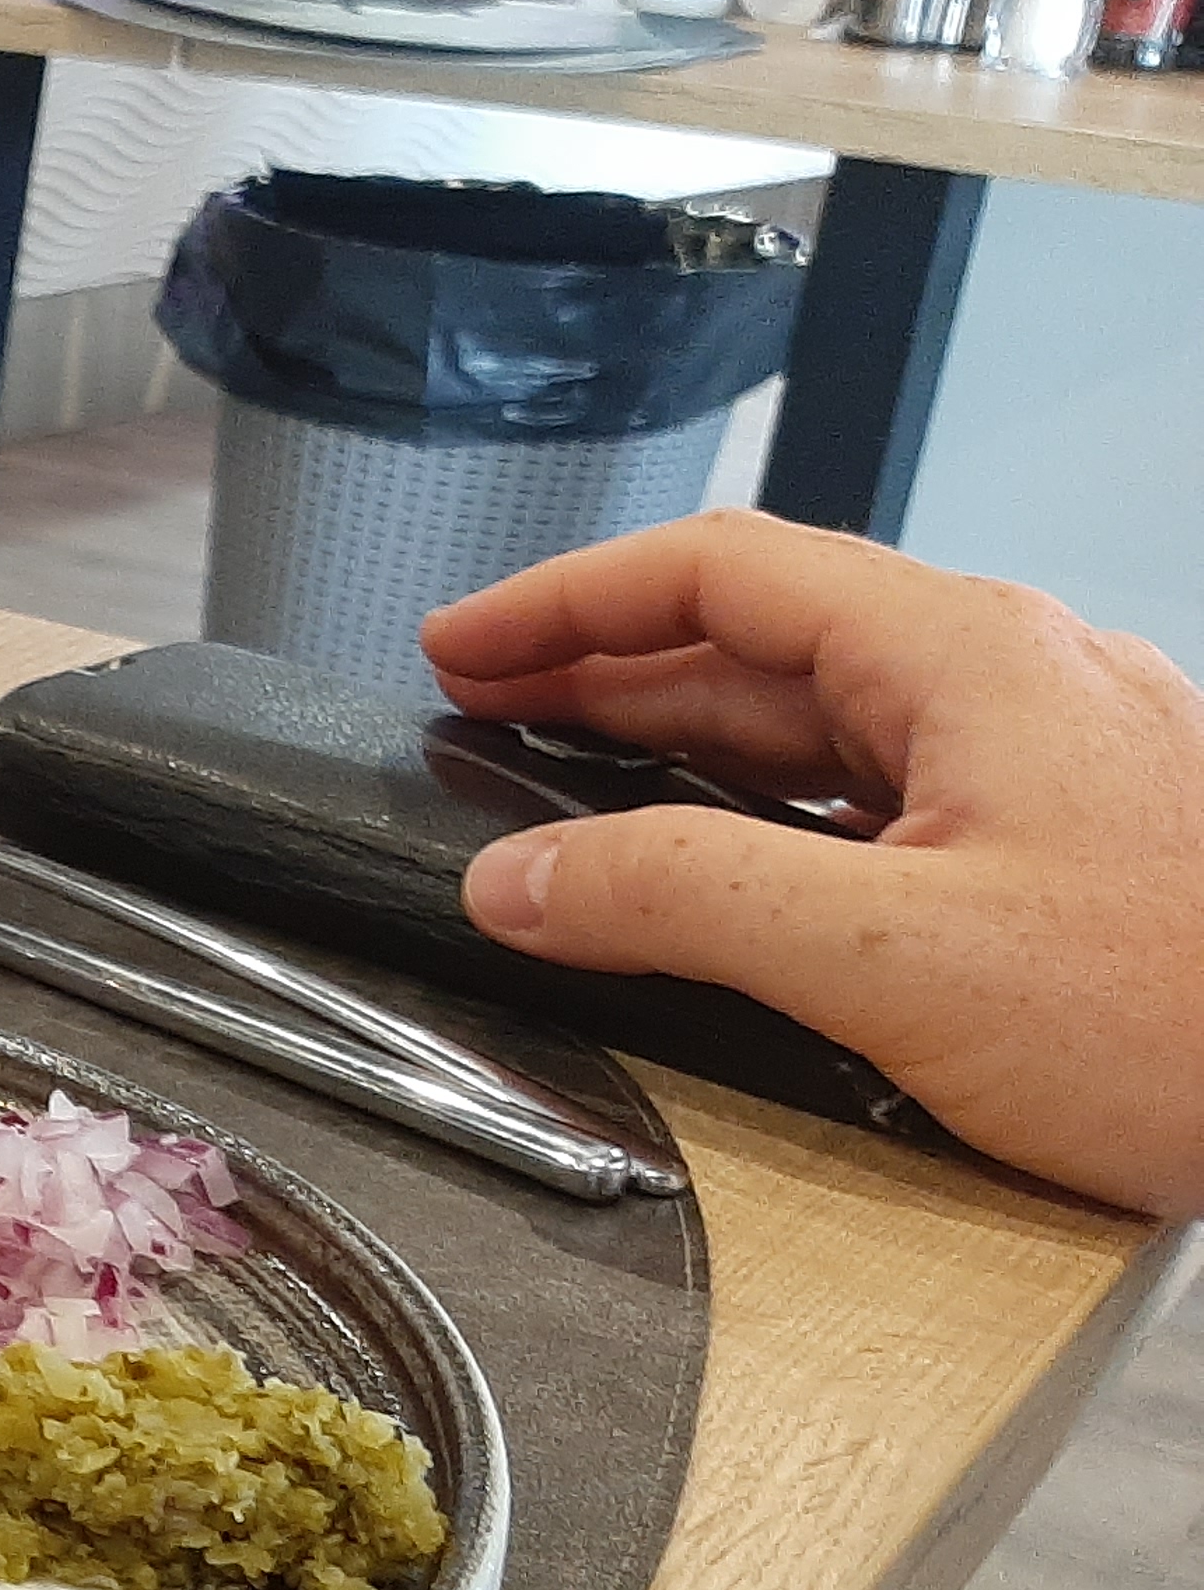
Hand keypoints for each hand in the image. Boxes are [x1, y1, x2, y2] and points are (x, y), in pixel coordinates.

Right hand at [422, 509, 1203, 1216]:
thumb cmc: (1191, 1017)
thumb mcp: (893, 958)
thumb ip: (683, 901)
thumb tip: (522, 877)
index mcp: (966, 657)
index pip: (719, 571)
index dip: (567, 601)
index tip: (459, 649)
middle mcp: (1014, 682)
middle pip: (766, 637)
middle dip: (606, 669)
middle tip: (480, 710)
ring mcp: (1053, 763)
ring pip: (827, 719)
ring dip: (682, 742)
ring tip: (567, 781)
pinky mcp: (1077, 849)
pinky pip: (884, 796)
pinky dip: (767, 813)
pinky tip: (725, 870)